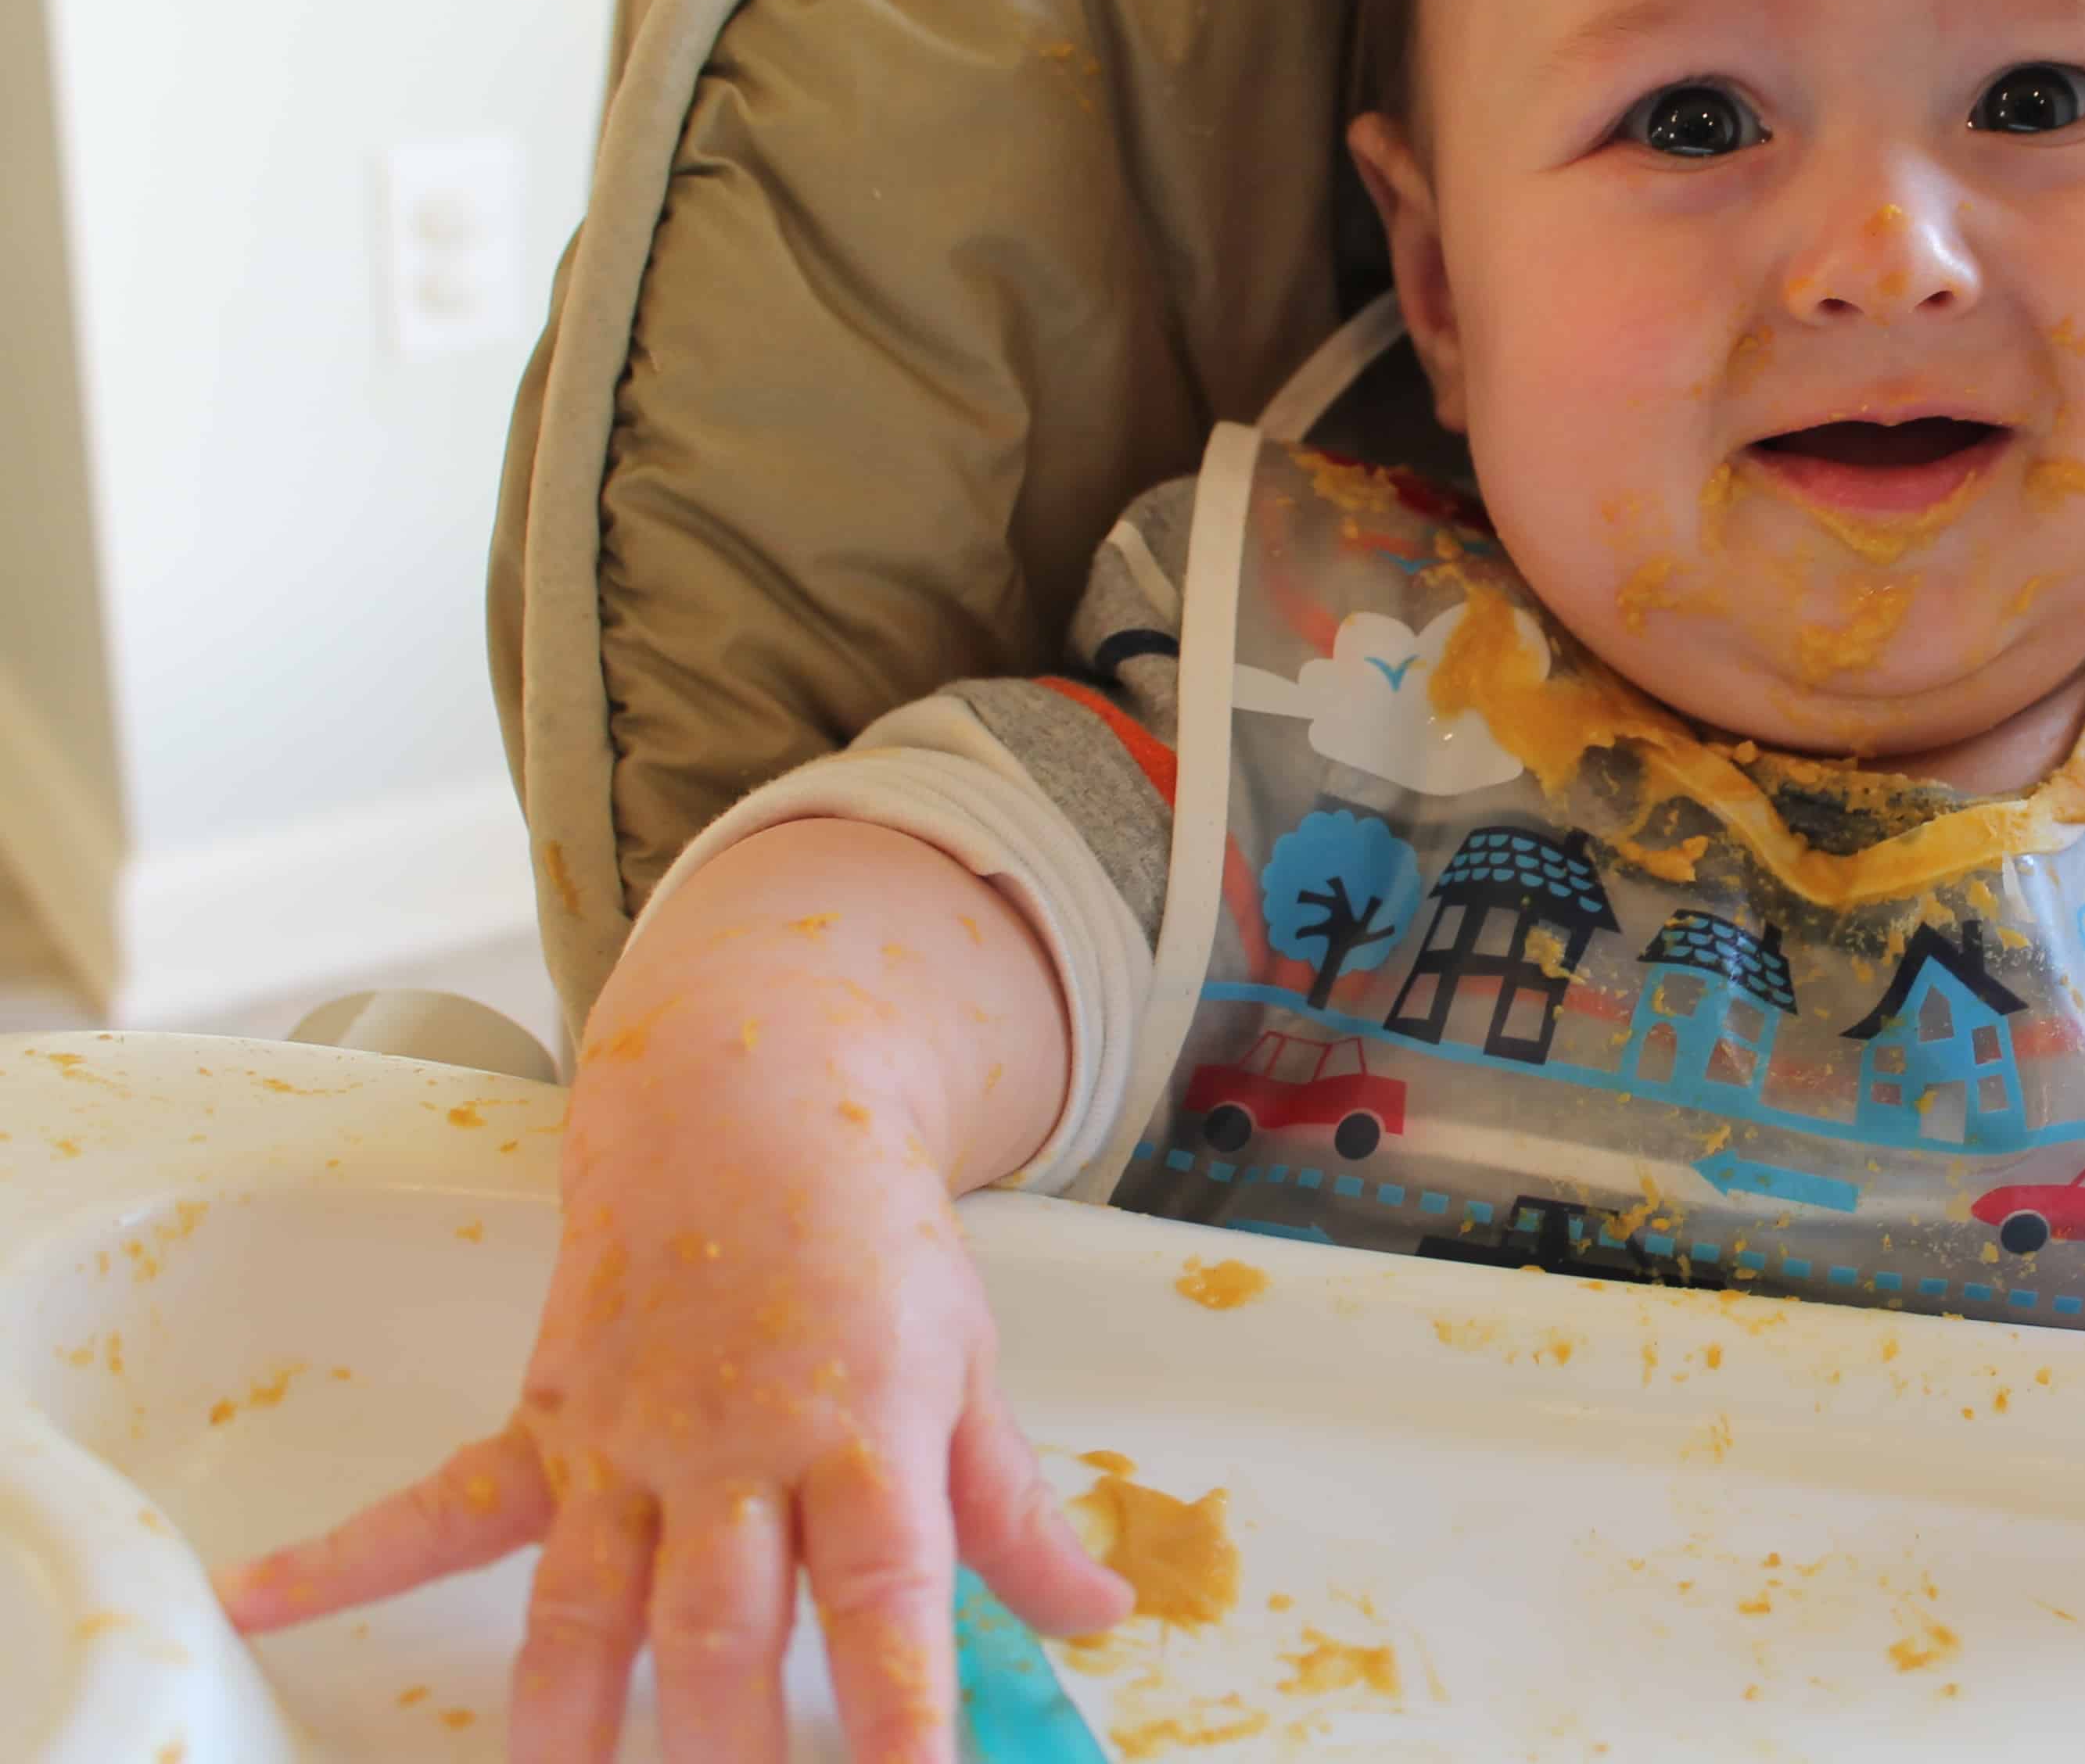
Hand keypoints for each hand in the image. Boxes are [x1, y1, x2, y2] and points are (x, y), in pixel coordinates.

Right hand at [211, 831, 1129, 1761]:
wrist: (750, 1106)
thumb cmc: (871, 1243)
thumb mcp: (966, 1364)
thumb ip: (1016, 1511)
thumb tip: (1101, 1617)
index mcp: (860, 1430)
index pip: (885, 1594)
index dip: (898, 1707)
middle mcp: (735, 1445)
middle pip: (721, 1626)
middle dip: (724, 1749)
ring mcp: (626, 1438)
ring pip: (586, 1602)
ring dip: (566, 1718)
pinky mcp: (547, 1421)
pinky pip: (443, 1499)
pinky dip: (349, 1554)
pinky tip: (261, 1601)